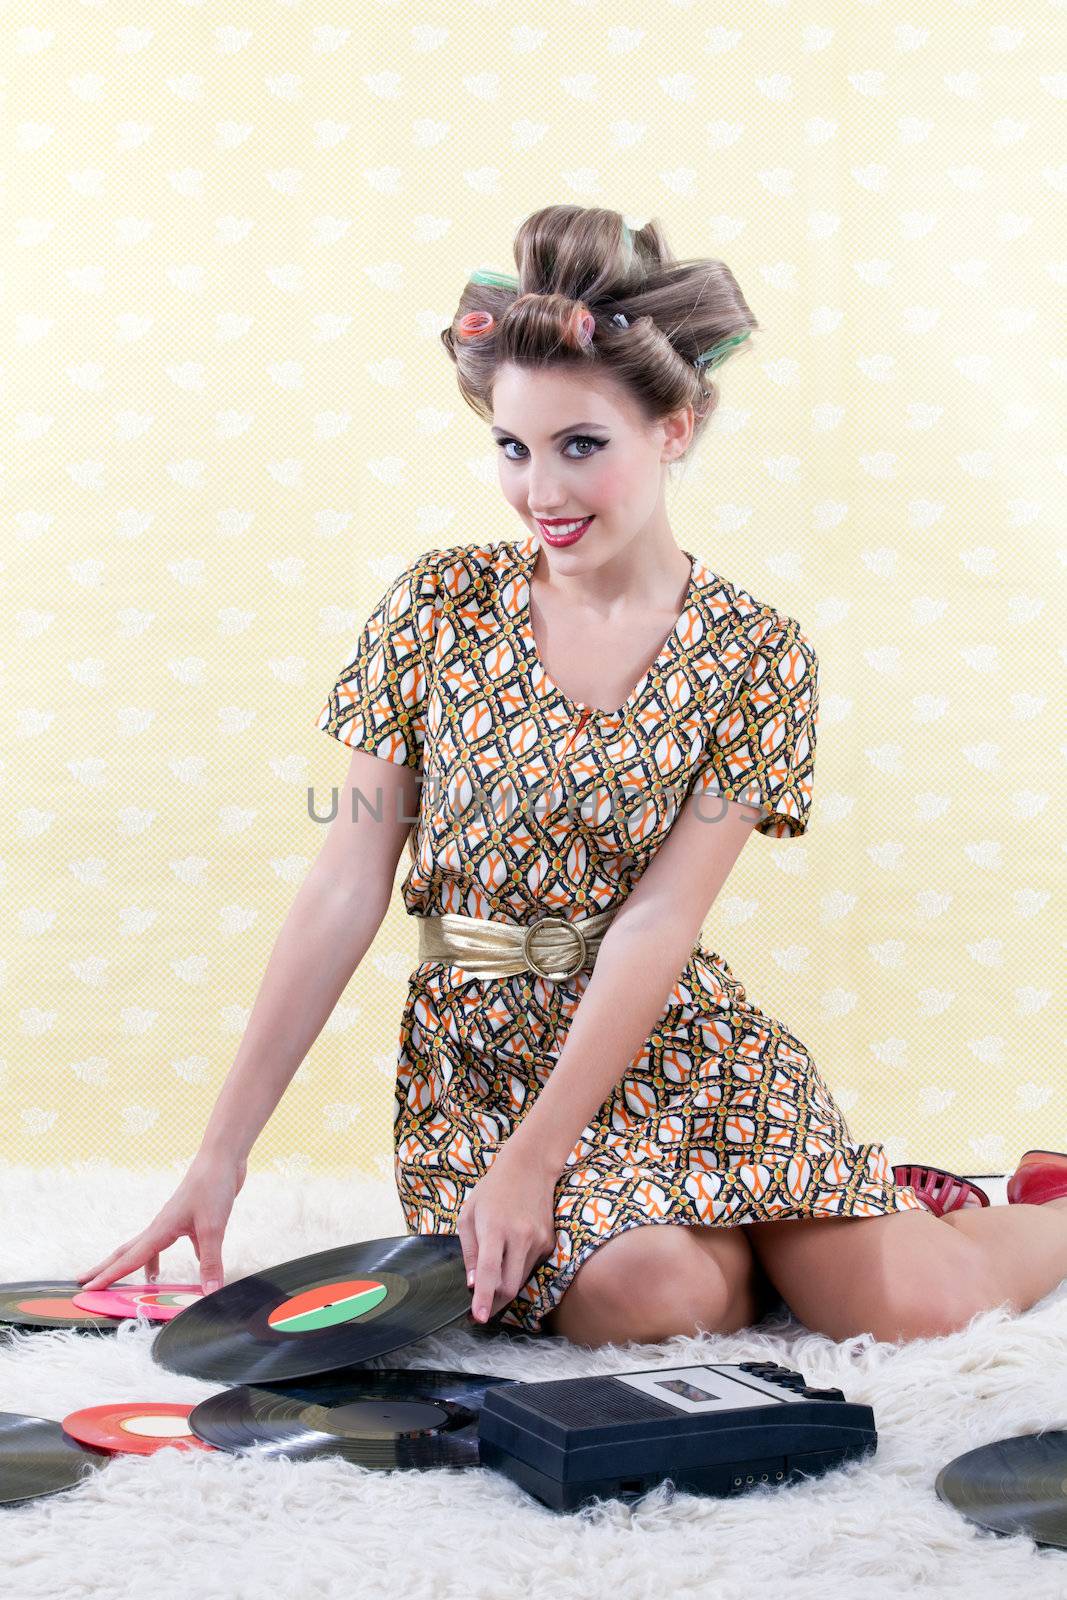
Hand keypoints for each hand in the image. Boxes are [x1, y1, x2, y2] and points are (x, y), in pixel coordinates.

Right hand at [76, 1152, 247, 1296]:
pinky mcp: (189, 1219)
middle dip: (107, 1269)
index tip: (86, 1289)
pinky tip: (183, 1266)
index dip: (108, 1276)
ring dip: (138, 1265)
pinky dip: (169, 1256)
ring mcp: (173, 1222)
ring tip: (137, 1283)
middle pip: (128, 1252)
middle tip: (85, 1282)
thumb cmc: (212, 1187)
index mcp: (160, 1230)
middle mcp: (161, 1226)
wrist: (222, 1159)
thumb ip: (209, 1262)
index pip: (129, 1259)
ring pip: (149, 1248)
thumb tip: (209, 1293)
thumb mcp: (213, 1229)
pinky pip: (172, 1243)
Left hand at [457, 1142, 558, 1323]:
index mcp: (495, 1228)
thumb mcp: (469, 1215)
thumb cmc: (492, 1190)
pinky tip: (513, 1248)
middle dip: (493, 1301)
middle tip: (480, 1305)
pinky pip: (531, 1267)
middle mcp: (521, 1236)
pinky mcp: (549, 1243)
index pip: (490, 1271)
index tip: (479, 1317)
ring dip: (506, 1283)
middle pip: (509, 1286)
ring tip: (496, 1265)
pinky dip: (518, 1268)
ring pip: (521, 1280)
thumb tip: (473, 1284)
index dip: (484, 1298)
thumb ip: (470, 1252)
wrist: (530, 1167)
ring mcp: (539, 1240)